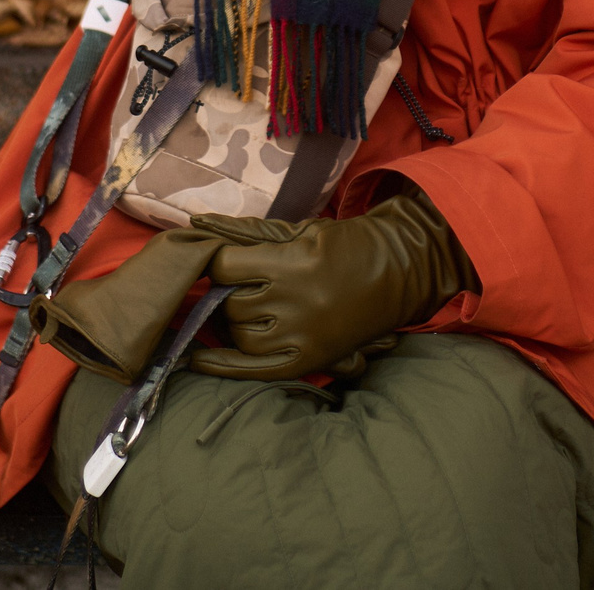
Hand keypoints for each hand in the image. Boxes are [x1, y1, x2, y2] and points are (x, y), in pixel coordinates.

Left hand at [185, 187, 476, 381]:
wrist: (396, 271)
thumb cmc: (343, 245)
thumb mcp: (297, 229)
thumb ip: (245, 230)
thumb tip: (197, 222)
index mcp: (290, 264)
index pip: (225, 267)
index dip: (216, 262)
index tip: (220, 260)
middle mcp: (294, 304)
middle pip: (230, 304)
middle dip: (225, 293)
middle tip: (235, 285)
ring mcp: (302, 336)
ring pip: (240, 336)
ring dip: (232, 323)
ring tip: (241, 309)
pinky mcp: (309, 359)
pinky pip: (255, 370)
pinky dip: (224, 365)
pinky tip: (199, 359)